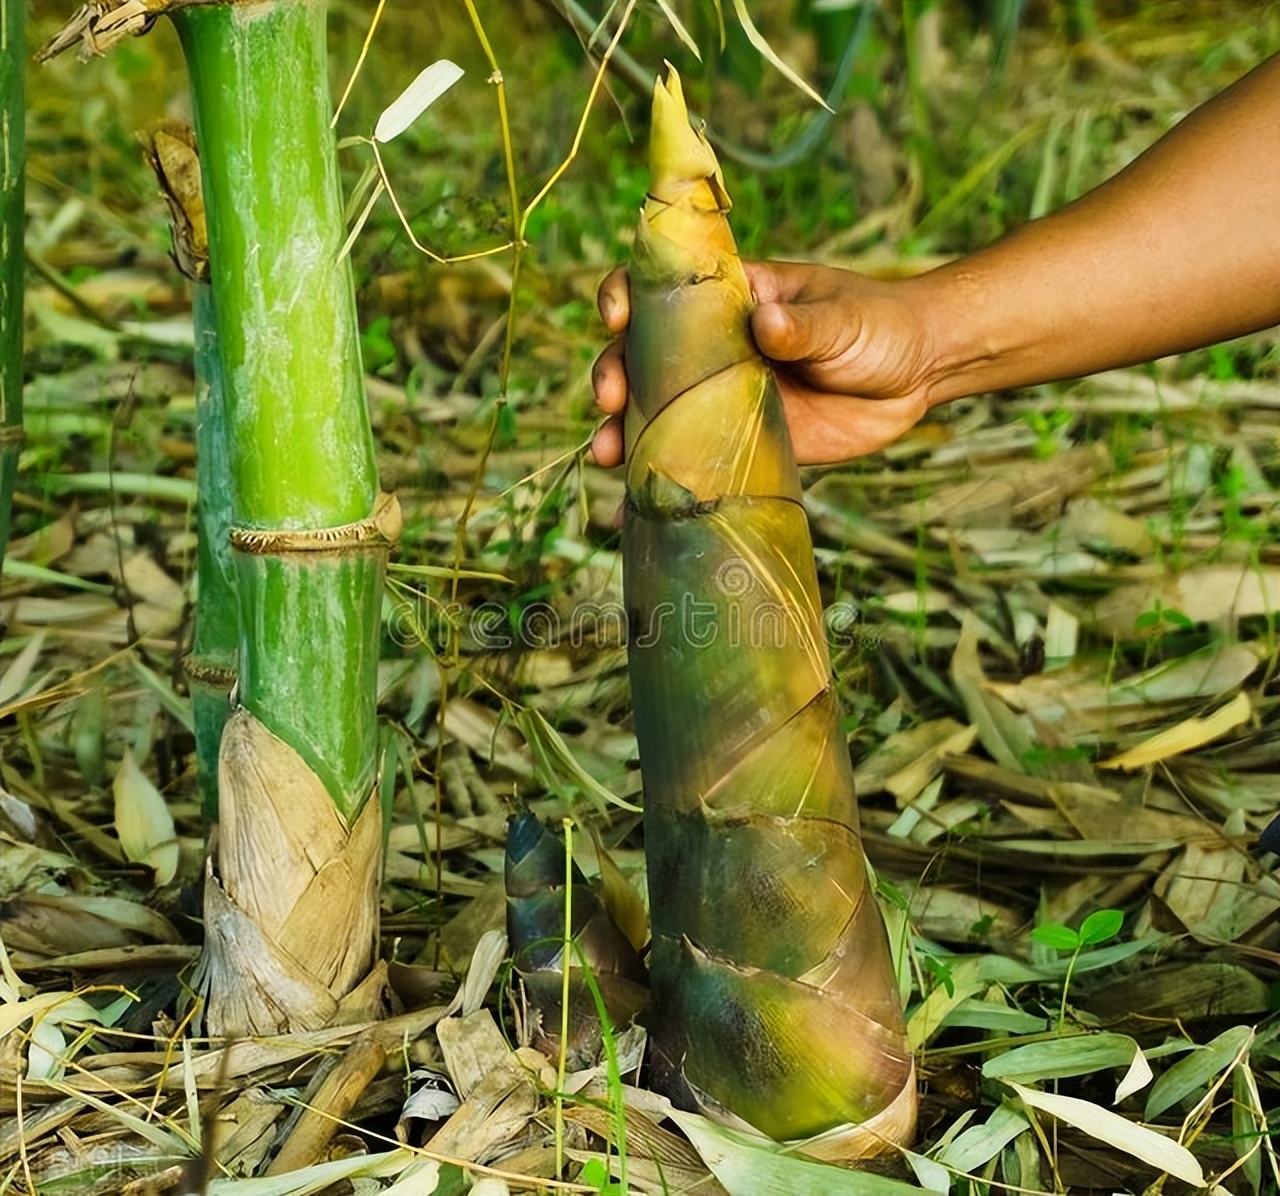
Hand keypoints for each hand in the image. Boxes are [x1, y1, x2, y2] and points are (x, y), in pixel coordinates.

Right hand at [590, 260, 940, 467]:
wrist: (919, 376)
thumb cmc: (879, 324)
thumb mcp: (844, 317)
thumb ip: (804, 324)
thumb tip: (765, 322)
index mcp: (731, 299)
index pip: (660, 288)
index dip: (625, 297)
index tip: (616, 318)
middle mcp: (713, 347)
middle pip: (640, 354)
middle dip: (613, 372)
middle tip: (611, 398)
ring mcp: (722, 397)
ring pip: (655, 410)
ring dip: (622, 430)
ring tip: (608, 454)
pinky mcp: (740, 443)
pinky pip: (693, 458)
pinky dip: (662, 476)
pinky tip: (634, 496)